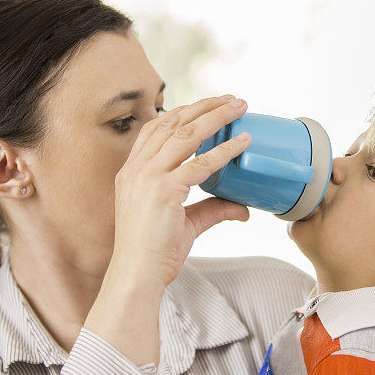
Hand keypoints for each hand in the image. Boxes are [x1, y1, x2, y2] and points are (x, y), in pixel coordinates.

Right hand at [110, 94, 250, 289]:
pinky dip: (225, 150)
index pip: (156, 128)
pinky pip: (201, 164)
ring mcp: (148, 178)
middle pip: (172, 123)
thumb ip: (212, 209)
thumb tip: (242, 207)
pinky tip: (242, 142)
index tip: (207, 104)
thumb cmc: (153, 252)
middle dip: (204, 106)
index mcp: (132, 172)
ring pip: (186, 134)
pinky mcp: (164, 191)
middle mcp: (137, 169)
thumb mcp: (185, 223)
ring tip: (239, 107)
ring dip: (216, 117)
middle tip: (231, 99)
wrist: (137, 275)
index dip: (182, 111)